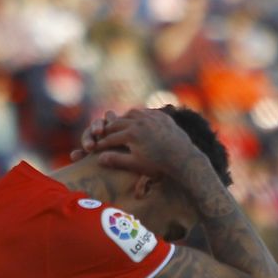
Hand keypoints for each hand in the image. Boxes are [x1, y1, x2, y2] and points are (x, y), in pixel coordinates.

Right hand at [79, 107, 205, 183]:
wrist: (183, 158)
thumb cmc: (158, 165)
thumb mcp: (135, 164)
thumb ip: (116, 160)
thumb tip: (99, 158)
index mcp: (131, 134)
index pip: (111, 138)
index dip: (101, 144)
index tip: (94, 148)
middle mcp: (140, 121)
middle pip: (118, 123)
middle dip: (108, 129)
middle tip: (102, 135)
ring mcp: (152, 116)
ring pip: (131, 113)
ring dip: (123, 119)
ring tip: (118, 125)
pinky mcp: (162, 116)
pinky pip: (146, 112)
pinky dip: (138, 116)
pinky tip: (136, 121)